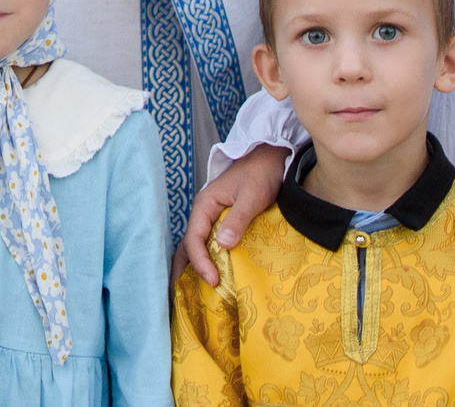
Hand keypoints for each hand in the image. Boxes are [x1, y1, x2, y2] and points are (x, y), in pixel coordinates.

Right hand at [174, 145, 286, 284]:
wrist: (270, 157)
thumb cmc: (261, 173)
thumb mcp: (252, 196)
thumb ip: (238, 219)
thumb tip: (223, 245)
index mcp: (205, 205)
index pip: (193, 238)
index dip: (200, 261)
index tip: (213, 280)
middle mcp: (203, 212)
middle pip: (187, 244)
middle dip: (184, 269)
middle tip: (183, 297)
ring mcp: (211, 217)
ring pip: (195, 245)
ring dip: (193, 266)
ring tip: (191, 291)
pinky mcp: (222, 221)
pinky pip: (208, 243)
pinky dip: (205, 260)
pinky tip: (211, 274)